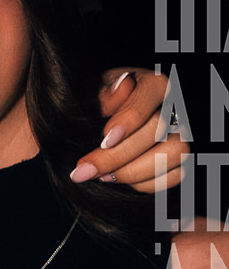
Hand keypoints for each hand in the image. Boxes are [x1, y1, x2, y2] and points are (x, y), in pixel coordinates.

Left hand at [69, 69, 188, 192]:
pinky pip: (174, 176)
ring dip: (130, 172)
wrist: (118, 118)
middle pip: (156, 132)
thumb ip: (105, 93)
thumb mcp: (103, 90)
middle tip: (84, 170)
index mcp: (155, 85)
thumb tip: (114, 97)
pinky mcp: (184, 159)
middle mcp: (176, 108)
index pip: (147, 99)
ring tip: (101, 175)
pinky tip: (120, 178)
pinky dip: (145, 183)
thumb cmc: (110, 102)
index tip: (104, 140)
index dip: (128, 121)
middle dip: (116, 156)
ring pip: (170, 156)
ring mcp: (184, 134)